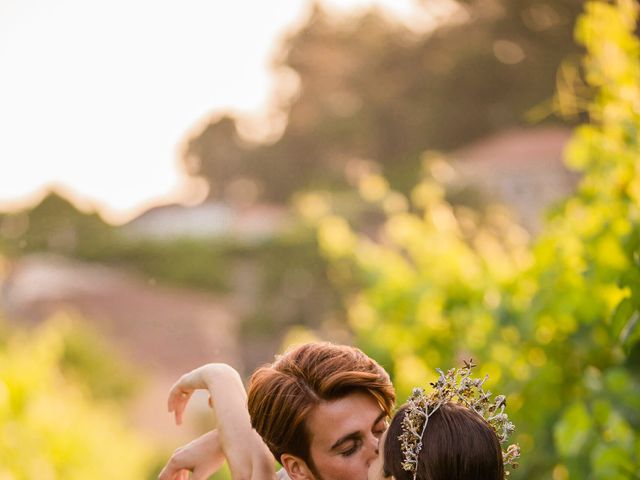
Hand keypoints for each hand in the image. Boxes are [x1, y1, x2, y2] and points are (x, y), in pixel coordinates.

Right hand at [158, 430, 224, 479]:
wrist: (222, 439)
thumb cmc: (211, 457)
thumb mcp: (200, 475)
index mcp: (175, 461)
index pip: (163, 478)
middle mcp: (176, 455)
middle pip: (168, 474)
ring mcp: (183, 451)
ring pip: (175, 470)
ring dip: (179, 479)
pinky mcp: (190, 450)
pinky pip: (181, 465)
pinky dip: (184, 474)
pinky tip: (192, 478)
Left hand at [165, 363, 275, 478]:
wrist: (224, 383)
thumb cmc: (234, 395)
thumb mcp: (238, 406)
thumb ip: (239, 411)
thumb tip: (245, 420)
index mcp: (223, 377)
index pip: (214, 388)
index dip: (212, 399)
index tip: (211, 405)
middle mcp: (210, 373)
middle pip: (197, 388)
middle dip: (192, 403)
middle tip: (184, 418)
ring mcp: (198, 374)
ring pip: (186, 390)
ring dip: (180, 403)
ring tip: (176, 419)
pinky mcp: (188, 378)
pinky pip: (178, 388)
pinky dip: (174, 399)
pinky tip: (171, 411)